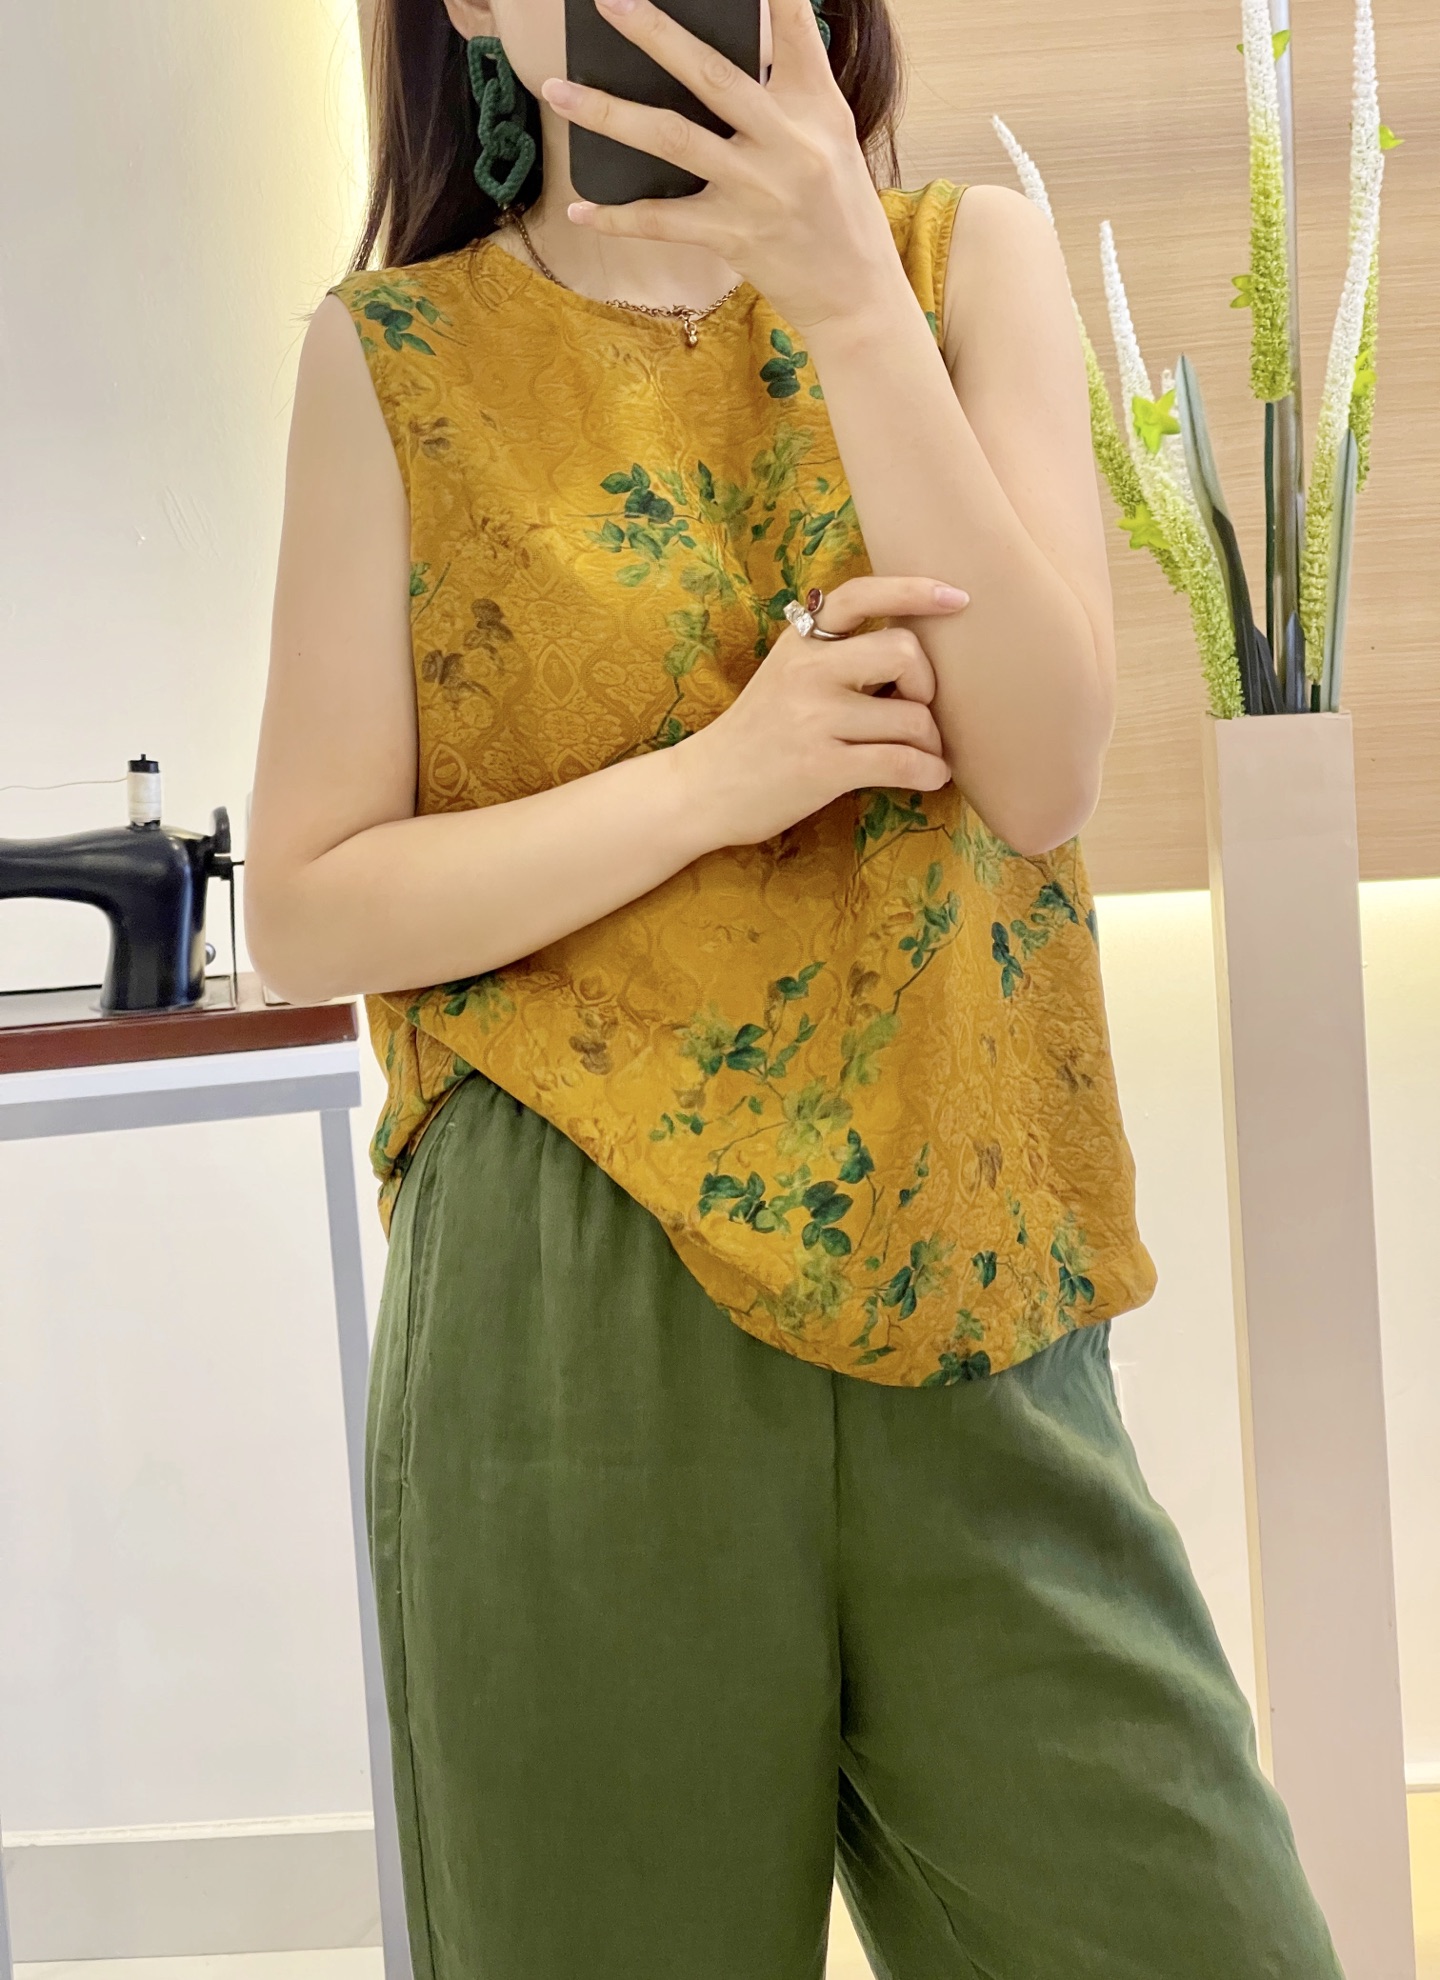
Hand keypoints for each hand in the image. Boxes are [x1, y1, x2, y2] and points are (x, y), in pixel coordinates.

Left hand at [538, 0, 904, 334]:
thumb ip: (787, 92)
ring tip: (558, 91)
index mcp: (816, 105)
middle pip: (709, 74)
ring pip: (672, 139)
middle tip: (610, 0)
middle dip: (654, 33)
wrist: (858, 295)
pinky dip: (617, 216)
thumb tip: (726, 58)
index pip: (795, 29)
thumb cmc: (840, 211)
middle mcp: (787, 140)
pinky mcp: (735, 235)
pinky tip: (579, 206)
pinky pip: (662, 221)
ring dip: (608, 113)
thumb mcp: (831, 138)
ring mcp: (757, 189)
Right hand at [678, 575, 968, 848]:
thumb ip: (834, 656)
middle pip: (905, 653)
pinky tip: (930, 777)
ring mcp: (813, 720)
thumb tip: (912, 650)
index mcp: (800, 642)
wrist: (702, 789)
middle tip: (917, 710)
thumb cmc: (757, 734)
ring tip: (924, 755)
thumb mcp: (784, 675)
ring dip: (933, 742)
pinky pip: (902, 763)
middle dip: (928, 686)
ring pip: (912, 718)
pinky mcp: (823, 768)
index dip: (914, 590)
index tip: (957, 598)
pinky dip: (930, 772)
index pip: (861, 594)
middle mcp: (806, 672)